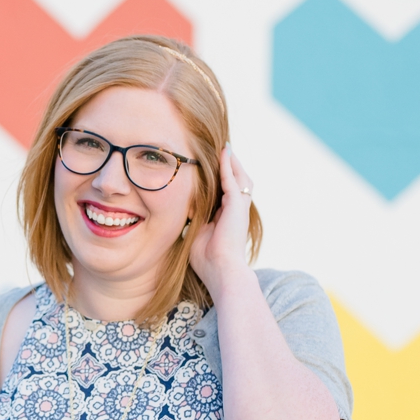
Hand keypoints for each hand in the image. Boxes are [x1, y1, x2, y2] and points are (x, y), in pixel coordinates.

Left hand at [188, 144, 253, 299]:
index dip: (220, 178)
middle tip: (221, 149)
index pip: (225, 191)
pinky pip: (232, 180)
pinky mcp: (237, 206)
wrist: (221, 271)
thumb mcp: (196, 236)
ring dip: (231, 162)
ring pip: (238, 177)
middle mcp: (236, 210)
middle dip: (231, 165)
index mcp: (227, 217)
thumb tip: (181, 217)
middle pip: (237, 181)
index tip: (211, 166)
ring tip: (225, 147)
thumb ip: (193, 223)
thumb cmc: (207, 261)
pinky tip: (224, 152)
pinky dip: (228, 165)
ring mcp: (239, 207)